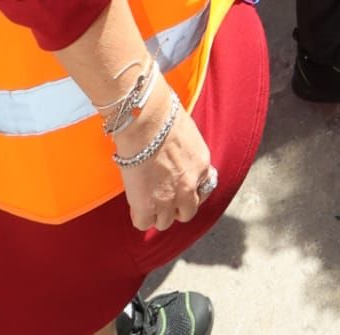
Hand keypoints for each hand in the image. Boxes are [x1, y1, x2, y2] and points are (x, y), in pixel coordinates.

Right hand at [115, 86, 213, 231]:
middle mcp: (189, 186)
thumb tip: (179, 157)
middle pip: (186, 213)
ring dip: (156, 212)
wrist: (146, 120)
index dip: (190, 191)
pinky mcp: (147, 205)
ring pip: (165, 222)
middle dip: (176, 207)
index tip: (180, 188)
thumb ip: (188, 154)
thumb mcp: (189, 135)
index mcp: (202, 166)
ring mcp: (168, 199)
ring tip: (147, 198)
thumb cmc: (164, 116)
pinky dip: (140, 215)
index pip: (203, 191)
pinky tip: (136, 202)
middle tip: (163, 196)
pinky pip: (143, 223)